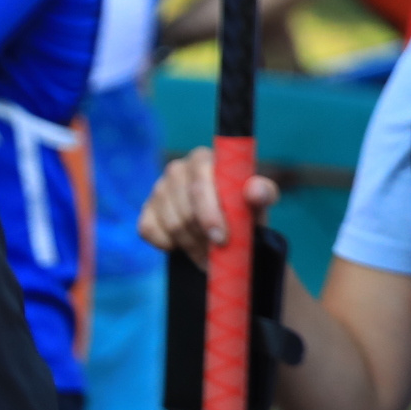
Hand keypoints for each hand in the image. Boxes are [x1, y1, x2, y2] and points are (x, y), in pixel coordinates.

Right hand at [138, 146, 277, 268]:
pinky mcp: (147, 209)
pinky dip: (168, 244)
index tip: (221, 238)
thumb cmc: (244, 212)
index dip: (210, 213)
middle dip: (204, 235)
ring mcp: (159, 188)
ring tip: (209, 250)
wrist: (229, 233)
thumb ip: (263, 194)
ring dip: (192, 244)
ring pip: (172, 224)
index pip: (201, 184)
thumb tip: (254, 191)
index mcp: (205, 159)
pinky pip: (150, 231)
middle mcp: (178, 169)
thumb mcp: (258, 205)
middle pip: (186, 209)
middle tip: (219, 249)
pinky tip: (183, 245)